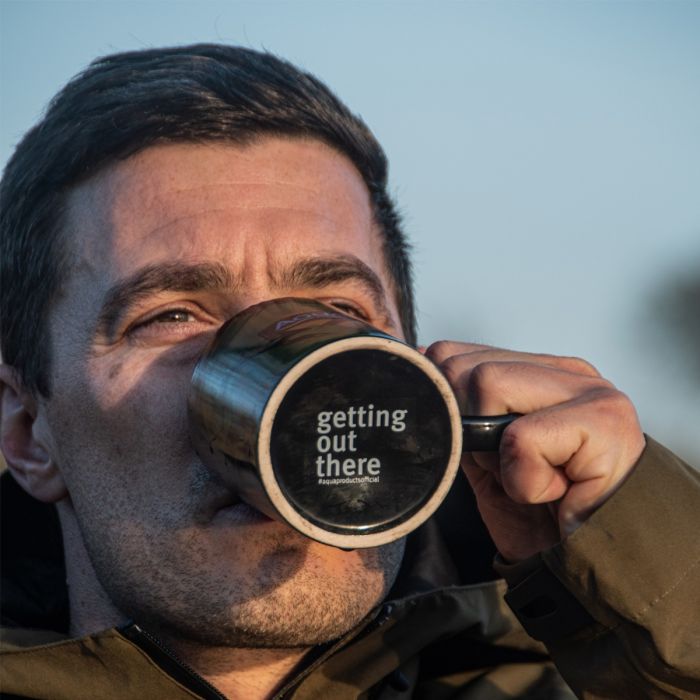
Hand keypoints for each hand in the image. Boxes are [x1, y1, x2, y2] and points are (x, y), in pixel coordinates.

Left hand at [426, 341, 645, 562]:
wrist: (593, 573)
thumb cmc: (541, 517)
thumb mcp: (487, 459)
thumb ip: (463, 417)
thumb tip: (421, 372)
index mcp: (542, 374)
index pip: (459, 355)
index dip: (445, 404)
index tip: (474, 452)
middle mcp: (569, 373)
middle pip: (465, 368)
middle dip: (468, 429)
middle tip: (510, 471)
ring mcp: (591, 390)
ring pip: (488, 385)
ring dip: (497, 454)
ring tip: (535, 480)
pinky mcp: (605, 420)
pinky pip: (521, 439)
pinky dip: (524, 481)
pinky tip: (557, 495)